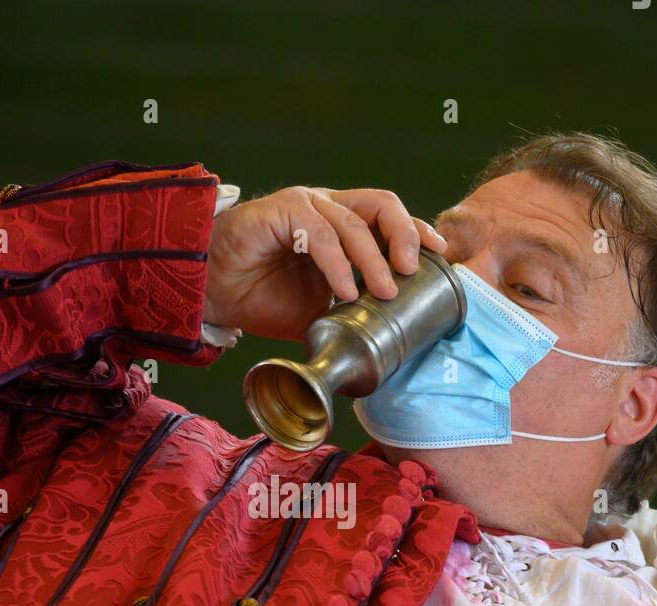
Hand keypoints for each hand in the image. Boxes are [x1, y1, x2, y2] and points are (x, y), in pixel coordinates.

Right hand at [203, 186, 447, 341]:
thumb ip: (350, 319)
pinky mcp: (280, 211)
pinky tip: (346, 290)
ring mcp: (305, 206)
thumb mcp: (320, 314)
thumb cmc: (263, 298)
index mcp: (342, 226)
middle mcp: (328, 208)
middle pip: (381, 204)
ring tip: (385, 291)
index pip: (390, 218)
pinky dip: (337, 263)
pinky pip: (318, 233)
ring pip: (353, 221)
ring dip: (374, 258)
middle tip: (413, 269)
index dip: (417, 231)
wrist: (215, 295)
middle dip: (405, 234)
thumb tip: (386, 351)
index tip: (441, 253)